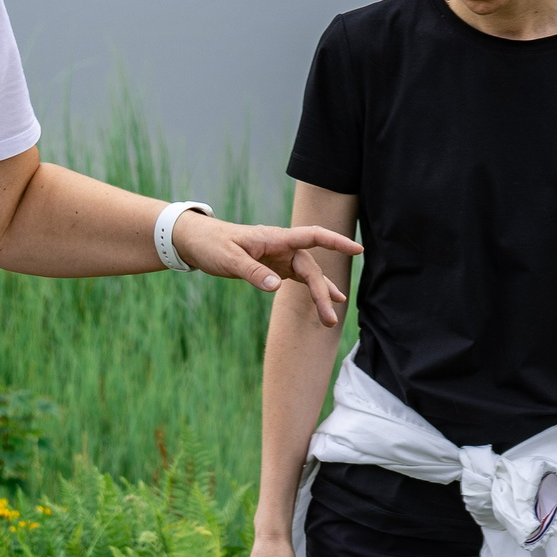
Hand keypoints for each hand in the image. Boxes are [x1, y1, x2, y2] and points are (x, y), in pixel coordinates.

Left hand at [173, 214, 361, 325]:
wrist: (198, 242)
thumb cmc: (212, 245)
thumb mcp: (229, 259)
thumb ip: (253, 272)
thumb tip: (277, 287)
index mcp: (275, 238)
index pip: (312, 237)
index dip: (336, 243)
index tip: (358, 250)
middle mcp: (282, 246)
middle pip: (311, 268)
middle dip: (322, 292)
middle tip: (330, 318)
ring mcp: (280, 257)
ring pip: (307, 275)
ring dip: (319, 295)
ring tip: (331, 319)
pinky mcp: (274, 267)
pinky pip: (298, 279)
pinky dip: (311, 291)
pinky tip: (324, 303)